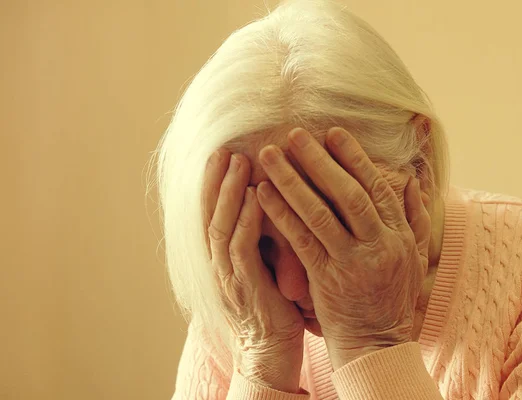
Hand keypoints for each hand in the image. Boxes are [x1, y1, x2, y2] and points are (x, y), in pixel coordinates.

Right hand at [202, 149, 304, 391]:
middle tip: (224, 148)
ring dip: (229, 192)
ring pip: (222, 226)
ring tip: (239, 161)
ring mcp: (229, 277)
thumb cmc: (272, 309)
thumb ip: (258, 243)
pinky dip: (247, 219)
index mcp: (221, 261)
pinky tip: (257, 195)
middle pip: (210, 214)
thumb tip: (269, 208)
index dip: (213, 185)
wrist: (270, 354)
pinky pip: (242, 248)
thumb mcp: (260, 271)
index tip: (221, 156)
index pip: (211, 215)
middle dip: (216, 180)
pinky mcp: (246, 288)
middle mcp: (218, 266)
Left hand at [256, 127, 430, 369]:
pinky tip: (263, 193)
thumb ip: (415, 218)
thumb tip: (415, 180)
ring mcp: (353, 262)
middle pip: (348, 193)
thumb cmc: (391, 299)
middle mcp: (379, 244)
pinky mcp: (328, 279)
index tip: (333, 133)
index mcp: (399, 235)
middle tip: (295, 134)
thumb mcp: (413, 258)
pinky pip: (302, 240)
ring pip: (321, 212)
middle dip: (320, 160)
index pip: (377, 187)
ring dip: (293, 180)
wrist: (377, 345)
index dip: (355, 157)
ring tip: (270, 155)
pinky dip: (282, 213)